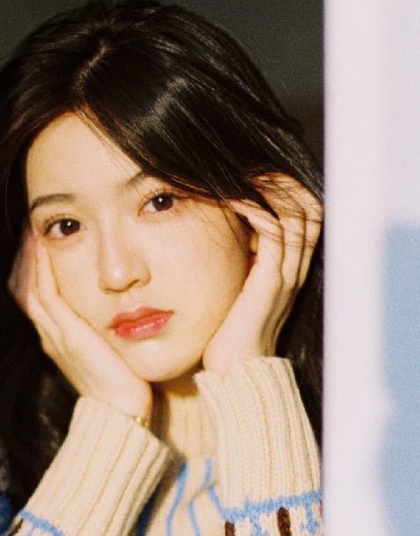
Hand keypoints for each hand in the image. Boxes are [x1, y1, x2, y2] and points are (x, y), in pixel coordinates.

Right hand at [9, 229, 152, 421]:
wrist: (123, 416)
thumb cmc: (128, 387)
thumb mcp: (116, 351)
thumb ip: (113, 331)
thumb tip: (132, 310)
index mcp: (60, 338)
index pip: (37, 293)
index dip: (35, 264)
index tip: (42, 237)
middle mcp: (51, 335)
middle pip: (23, 286)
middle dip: (25, 253)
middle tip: (30, 224)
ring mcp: (54, 336)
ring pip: (28, 286)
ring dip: (28, 254)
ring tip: (32, 226)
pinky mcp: (65, 337)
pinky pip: (44, 294)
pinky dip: (40, 267)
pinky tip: (43, 244)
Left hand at [202, 174, 321, 371]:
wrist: (235, 371)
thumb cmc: (228, 336)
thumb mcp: (239, 292)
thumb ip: (242, 267)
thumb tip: (227, 240)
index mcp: (288, 272)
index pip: (305, 219)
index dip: (288, 192)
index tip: (259, 174)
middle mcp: (292, 271)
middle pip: (307, 211)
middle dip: (283, 184)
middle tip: (255, 165)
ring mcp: (284, 277)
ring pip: (294, 218)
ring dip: (269, 191)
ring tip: (245, 172)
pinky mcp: (269, 283)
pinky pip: (272, 235)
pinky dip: (254, 211)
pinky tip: (232, 198)